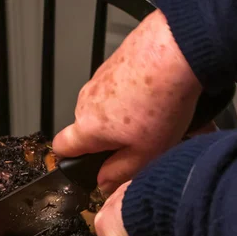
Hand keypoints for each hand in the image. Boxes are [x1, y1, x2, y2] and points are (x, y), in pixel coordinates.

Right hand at [53, 10, 201, 194]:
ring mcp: (99, 80)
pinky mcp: (114, 63)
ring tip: (155, 119)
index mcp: (87, 128)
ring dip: (125, 118)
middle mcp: (86, 102)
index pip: (60, 148)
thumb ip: (119, 173)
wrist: (176, 51)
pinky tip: (158, 98)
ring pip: (106, 109)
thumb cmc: (159, 102)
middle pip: (88, 129)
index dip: (69, 159)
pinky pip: (119, 88)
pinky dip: (134, 96)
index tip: (86, 165)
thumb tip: (104, 184)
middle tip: (138, 145)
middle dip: (109, 140)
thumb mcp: (144, 154)